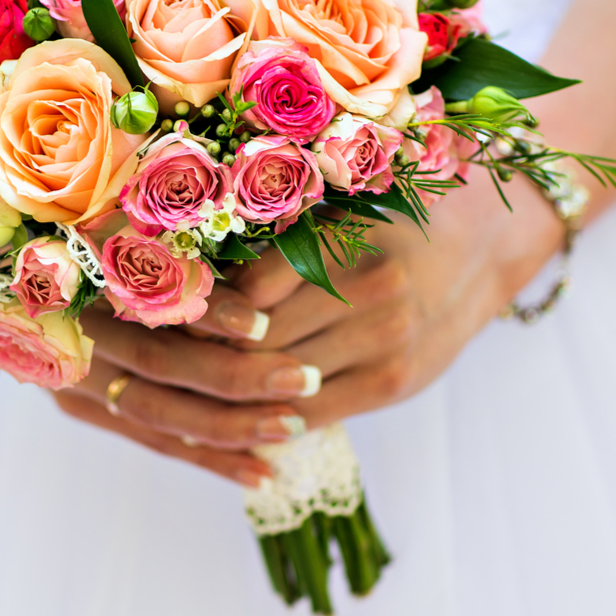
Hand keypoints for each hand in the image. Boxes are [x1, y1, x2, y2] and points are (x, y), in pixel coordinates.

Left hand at [53, 177, 562, 482]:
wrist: (487, 241)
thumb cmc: (398, 205)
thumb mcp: (335, 198)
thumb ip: (272, 230)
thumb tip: (176, 259)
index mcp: (350, 245)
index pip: (246, 298)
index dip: (188, 313)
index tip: (135, 314)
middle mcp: (372, 300)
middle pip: (257, 348)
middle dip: (190, 358)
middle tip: (128, 359)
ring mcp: (388, 350)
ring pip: (279, 387)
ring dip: (217, 394)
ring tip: (158, 388)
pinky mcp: (394, 385)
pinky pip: (310, 414)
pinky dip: (262, 416)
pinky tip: (223, 410)